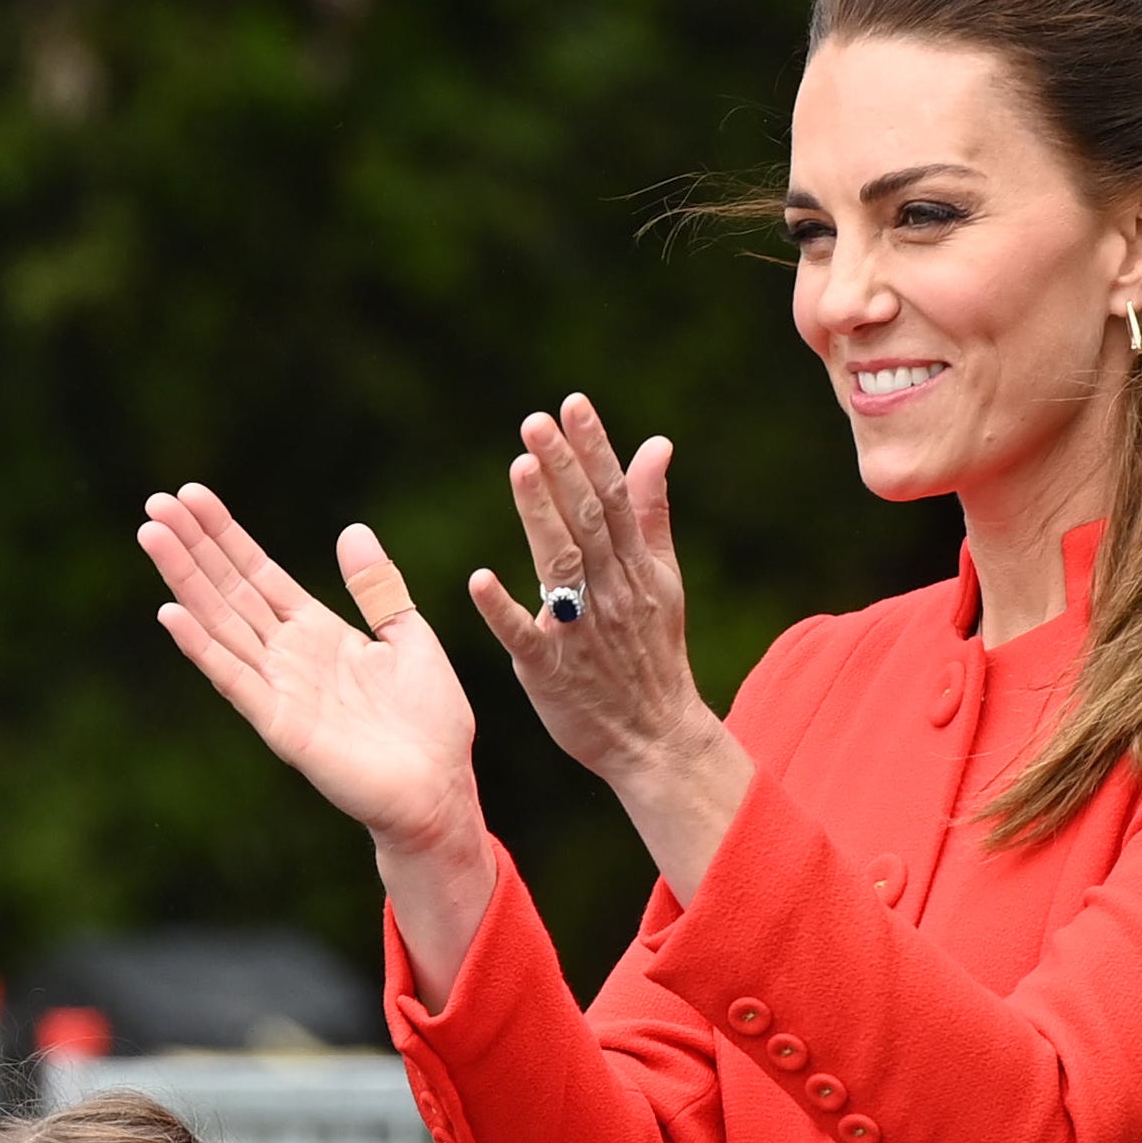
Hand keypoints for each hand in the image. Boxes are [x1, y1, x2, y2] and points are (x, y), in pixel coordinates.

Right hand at [140, 484, 484, 858]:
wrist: (440, 791)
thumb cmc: (430, 725)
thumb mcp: (410, 638)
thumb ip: (376, 589)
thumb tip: (352, 530)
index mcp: (316, 632)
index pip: (258, 573)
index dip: (225, 535)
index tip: (192, 496)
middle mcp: (287, 656)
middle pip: (228, 590)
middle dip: (192, 547)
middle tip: (155, 502)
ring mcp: (278, 689)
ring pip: (220, 622)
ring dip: (184, 580)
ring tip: (151, 536)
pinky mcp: (278, 724)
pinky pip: (233, 678)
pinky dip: (200, 646)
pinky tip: (170, 613)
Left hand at [465, 396, 719, 787]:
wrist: (655, 737)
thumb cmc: (650, 653)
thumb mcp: (662, 580)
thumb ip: (651, 512)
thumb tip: (656, 445)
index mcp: (635, 567)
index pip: (613, 496)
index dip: (594, 449)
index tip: (572, 404)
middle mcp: (611, 591)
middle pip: (586, 520)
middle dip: (563, 468)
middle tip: (535, 420)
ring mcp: (582, 631)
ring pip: (560, 565)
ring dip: (539, 516)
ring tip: (519, 467)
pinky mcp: (551, 670)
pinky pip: (526, 637)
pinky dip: (504, 609)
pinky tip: (480, 579)